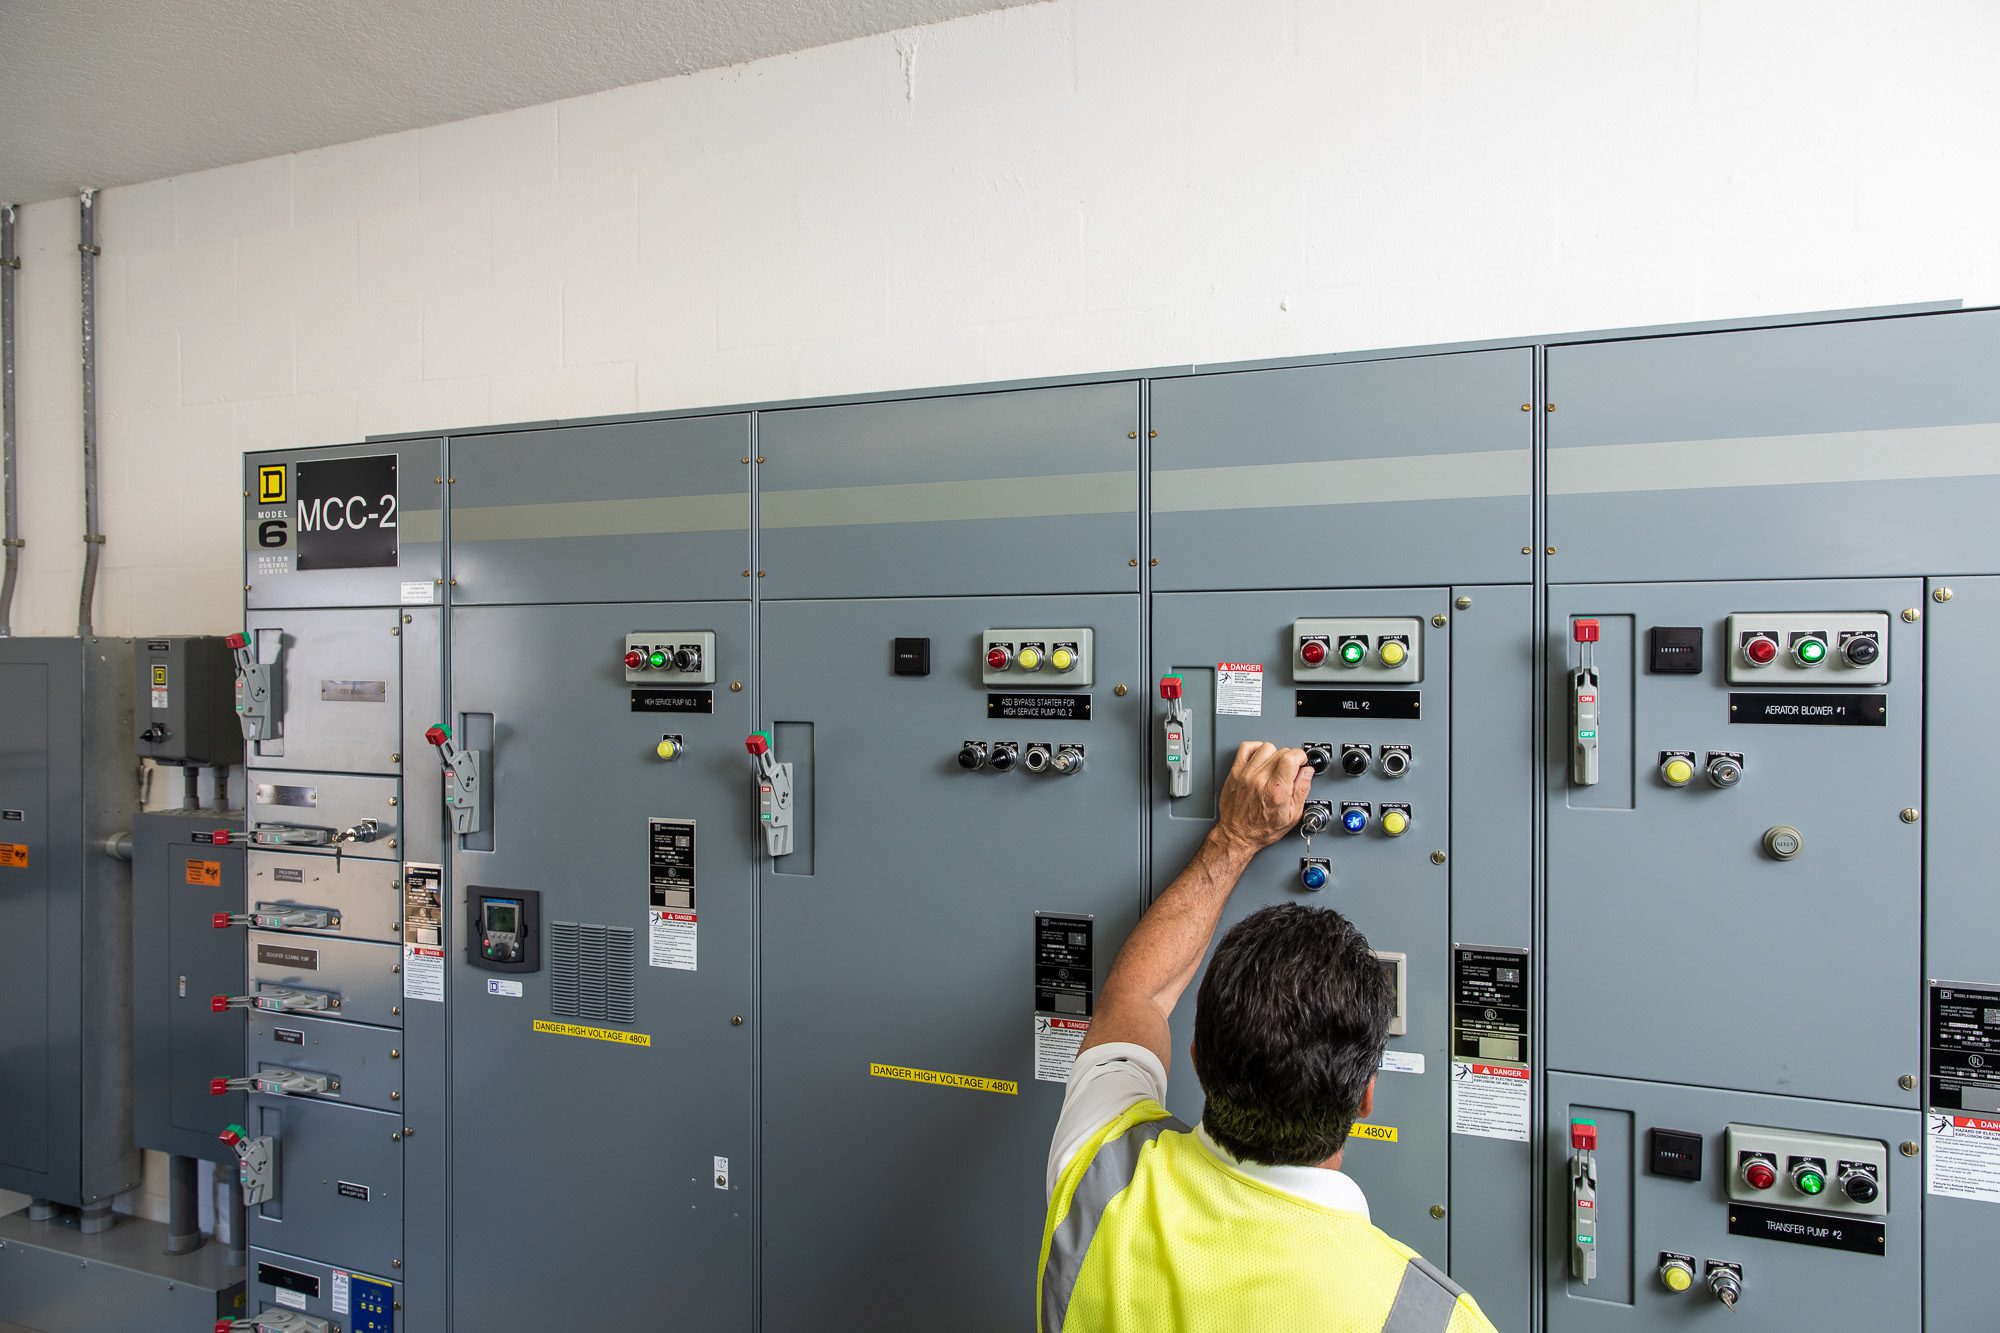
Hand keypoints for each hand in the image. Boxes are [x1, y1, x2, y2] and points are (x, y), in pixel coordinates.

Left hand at [1211, 741, 1313, 858]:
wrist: (1238, 835)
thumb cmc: (1262, 829)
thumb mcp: (1292, 815)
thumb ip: (1302, 790)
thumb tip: (1307, 772)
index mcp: (1277, 790)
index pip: (1291, 757)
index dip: (1301, 756)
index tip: (1301, 762)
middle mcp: (1260, 780)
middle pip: (1281, 751)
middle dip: (1290, 758)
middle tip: (1290, 769)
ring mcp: (1246, 774)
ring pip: (1266, 747)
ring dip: (1274, 754)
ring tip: (1275, 765)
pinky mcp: (1235, 772)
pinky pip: (1246, 748)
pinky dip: (1255, 748)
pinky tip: (1261, 757)